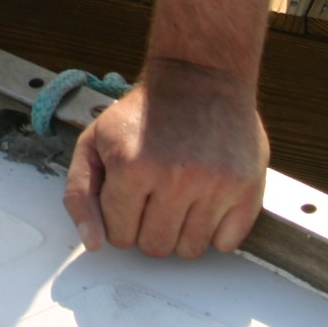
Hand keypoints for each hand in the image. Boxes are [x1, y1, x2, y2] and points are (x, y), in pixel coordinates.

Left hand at [62, 58, 267, 257]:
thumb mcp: (94, 141)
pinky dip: (215, 230)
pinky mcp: (248, 188)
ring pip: (190, 250)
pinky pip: (226, 243)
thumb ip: (80, 193)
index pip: (119, 236)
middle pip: (156, 247)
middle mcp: (176, 178)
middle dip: (149, 226)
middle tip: (155, 194)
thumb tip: (93, 243)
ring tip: (180, 194)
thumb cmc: (144, 113)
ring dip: (182, 230)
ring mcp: (216, 185)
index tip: (128, 194)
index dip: (120, 218)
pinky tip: (206, 199)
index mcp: (131, 166)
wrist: (200, 77)